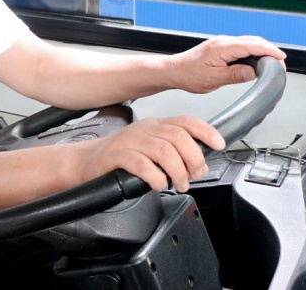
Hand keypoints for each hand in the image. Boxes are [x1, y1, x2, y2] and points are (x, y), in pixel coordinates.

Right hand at [79, 116, 224, 192]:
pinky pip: (140, 163)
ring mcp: (129, 140)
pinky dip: (154, 176)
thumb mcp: (150, 149)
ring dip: (177, 171)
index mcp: (155, 125)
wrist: (86, 162)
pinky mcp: (116, 155)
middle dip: (193, 158)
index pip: (185, 121)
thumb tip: (200, 163)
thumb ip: (173, 152)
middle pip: (178, 136)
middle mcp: (144, 129)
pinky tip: (158, 184)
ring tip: (178, 184)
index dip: (205, 131)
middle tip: (195, 175)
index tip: (219, 144)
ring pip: (163, 150)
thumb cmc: (120, 158)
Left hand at [169, 35, 285, 94]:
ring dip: (262, 51)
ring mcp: (222, 44)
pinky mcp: (221, 48)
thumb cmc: (189, 75)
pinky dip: (253, 52)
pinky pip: (242, 47)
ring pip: (248, 43)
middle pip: (253, 41)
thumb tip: (254, 73)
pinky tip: (257, 62)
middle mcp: (223, 42)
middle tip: (281, 65)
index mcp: (222, 47)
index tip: (282, 58)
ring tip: (272, 65)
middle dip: (270, 51)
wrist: (174, 71)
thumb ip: (235, 75)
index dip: (269, 50)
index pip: (252, 45)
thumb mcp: (213, 79)